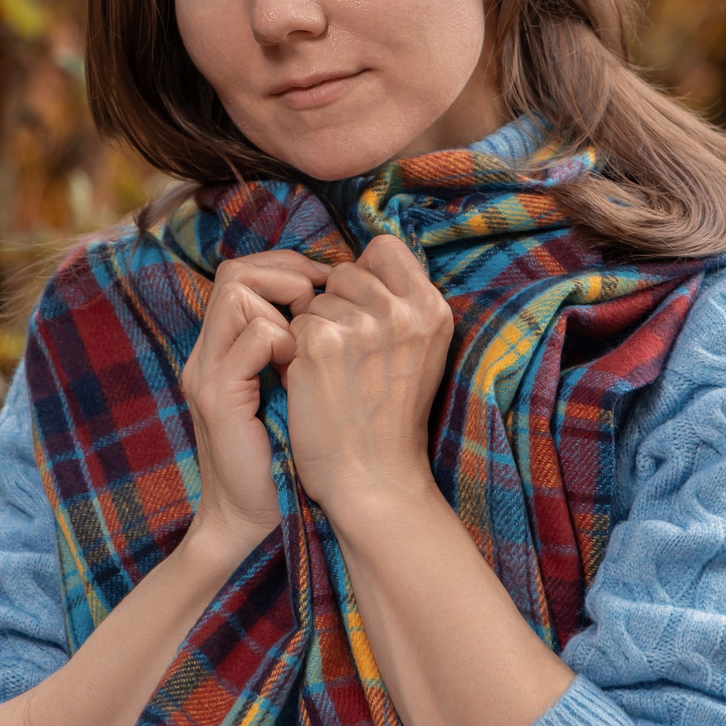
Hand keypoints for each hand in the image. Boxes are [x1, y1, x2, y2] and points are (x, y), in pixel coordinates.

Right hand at [179, 250, 328, 563]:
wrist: (246, 520)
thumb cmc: (282, 459)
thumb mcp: (289, 392)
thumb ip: (295, 350)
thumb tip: (334, 305)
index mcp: (220, 351)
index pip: (239, 275)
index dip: (284, 269)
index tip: (325, 286)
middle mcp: (205, 355)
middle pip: (234, 272)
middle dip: (286, 272)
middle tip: (322, 296)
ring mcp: (207, 373)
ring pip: (238, 292)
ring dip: (285, 304)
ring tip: (309, 337)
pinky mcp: (219, 397)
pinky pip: (257, 338)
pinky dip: (287, 340)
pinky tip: (303, 367)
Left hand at [285, 234, 454, 530]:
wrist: (374, 477)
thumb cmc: (391, 419)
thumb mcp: (421, 352)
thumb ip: (401, 305)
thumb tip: (363, 264)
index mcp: (432, 308)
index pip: (384, 248)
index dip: (365, 274)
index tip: (363, 310)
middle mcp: (401, 310)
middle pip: (345, 272)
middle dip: (337, 306)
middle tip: (349, 356)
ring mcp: (360, 324)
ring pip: (315, 300)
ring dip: (314, 331)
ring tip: (335, 375)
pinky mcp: (320, 342)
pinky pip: (293, 324)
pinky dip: (296, 352)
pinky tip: (314, 383)